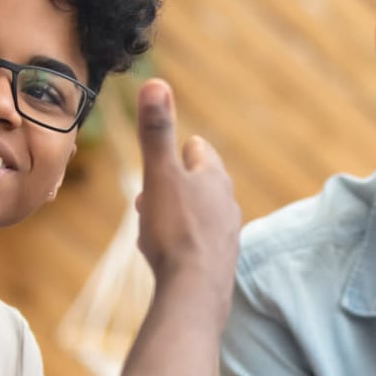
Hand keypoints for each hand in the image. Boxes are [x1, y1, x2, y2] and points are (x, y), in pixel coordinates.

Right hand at [131, 79, 239, 292]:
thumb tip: (156, 82)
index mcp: (214, 178)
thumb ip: (156, 131)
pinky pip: (199, 245)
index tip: (164, 157)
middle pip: (199, 185)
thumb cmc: (175, 232)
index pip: (199, 151)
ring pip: (199, 216)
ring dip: (176, 216)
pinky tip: (169, 257)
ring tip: (153, 228)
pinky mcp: (221, 265)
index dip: (178, 151)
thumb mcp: (159, 175)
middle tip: (147, 197)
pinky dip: (182, 244)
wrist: (195, 293)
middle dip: (173, 187)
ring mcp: (227, 236)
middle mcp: (228, 205)